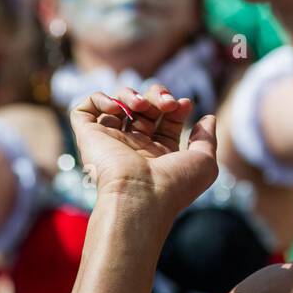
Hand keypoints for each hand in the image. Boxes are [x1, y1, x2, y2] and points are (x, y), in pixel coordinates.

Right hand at [70, 83, 217, 220]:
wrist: (140, 198)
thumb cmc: (174, 185)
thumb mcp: (204, 162)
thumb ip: (207, 138)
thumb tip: (208, 117)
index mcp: (158, 154)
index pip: (165, 119)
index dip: (176, 106)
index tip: (185, 105)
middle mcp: (133, 147)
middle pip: (143, 107)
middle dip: (157, 95)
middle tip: (167, 103)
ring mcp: (110, 141)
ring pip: (116, 104)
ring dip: (132, 94)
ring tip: (142, 106)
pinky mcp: (88, 137)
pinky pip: (84, 110)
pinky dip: (99, 98)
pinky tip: (116, 106)